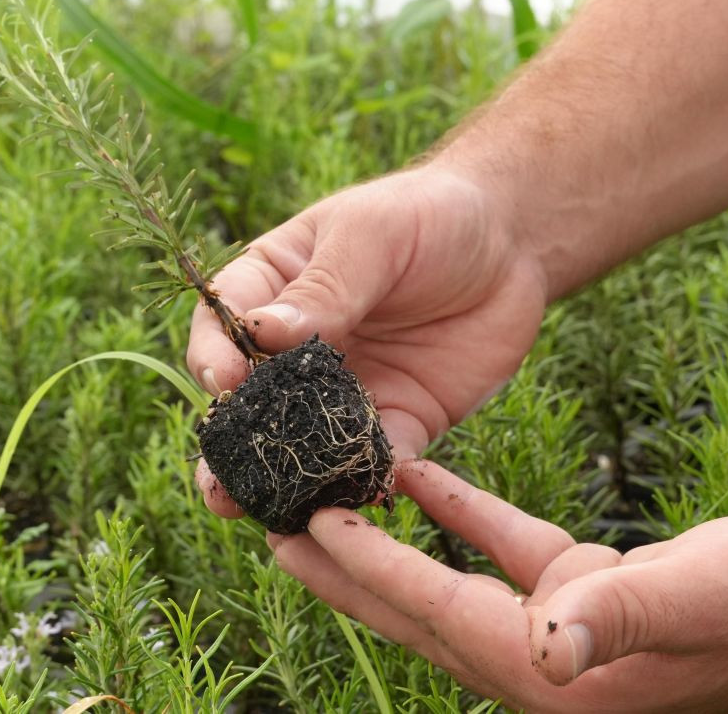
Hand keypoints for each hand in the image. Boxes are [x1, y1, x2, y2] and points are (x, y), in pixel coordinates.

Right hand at [187, 164, 547, 515]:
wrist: (512, 244)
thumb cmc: (428, 216)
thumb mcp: (371, 236)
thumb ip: (324, 288)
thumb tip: (261, 332)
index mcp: (274, 288)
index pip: (224, 324)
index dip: (214, 354)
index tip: (222, 379)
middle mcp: (299, 349)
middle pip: (251, 400)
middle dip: (231, 445)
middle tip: (217, 482)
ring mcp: (346, 391)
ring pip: (303, 443)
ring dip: (282, 480)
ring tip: (261, 511)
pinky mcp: (399, 422)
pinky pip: (373, 462)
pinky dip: (362, 484)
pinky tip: (353, 502)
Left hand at [270, 460, 727, 712]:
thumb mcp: (696, 600)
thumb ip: (620, 620)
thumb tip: (549, 645)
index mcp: (555, 672)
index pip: (435, 612)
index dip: (368, 569)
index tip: (305, 527)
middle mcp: (539, 658)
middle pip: (415, 608)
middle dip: (342, 570)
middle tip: (271, 526)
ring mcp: (552, 626)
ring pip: (443, 580)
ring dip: (383, 544)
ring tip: (321, 505)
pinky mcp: (573, 588)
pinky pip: (496, 548)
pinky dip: (457, 514)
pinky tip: (419, 477)